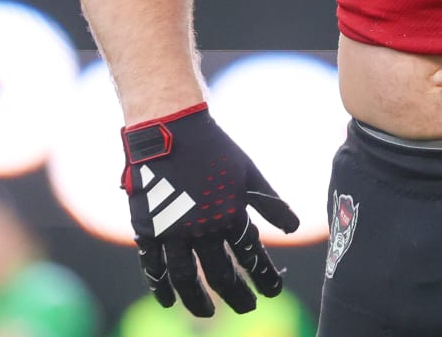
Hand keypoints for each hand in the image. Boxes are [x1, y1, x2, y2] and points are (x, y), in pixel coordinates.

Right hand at [121, 104, 300, 315]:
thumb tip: (294, 227)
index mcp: (229, 214)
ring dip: (198, 300)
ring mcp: (172, 231)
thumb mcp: (248, 171)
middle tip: (248, 308)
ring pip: (186, 278)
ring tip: (208, 313)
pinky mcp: (147, 229)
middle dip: (237, 295)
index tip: (273, 291)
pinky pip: (153, 266)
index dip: (264, 276)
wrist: (169, 128)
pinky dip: (160, 286)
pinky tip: (169, 300)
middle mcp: (202, 228)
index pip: (251, 255)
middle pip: (221, 273)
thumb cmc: (214, 148)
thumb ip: (269, 202)